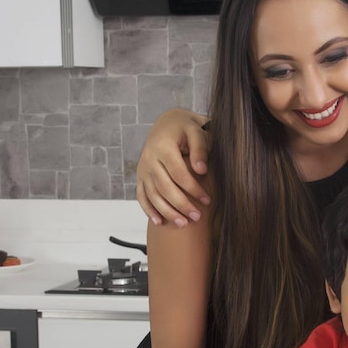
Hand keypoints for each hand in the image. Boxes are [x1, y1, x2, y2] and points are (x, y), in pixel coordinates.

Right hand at [135, 108, 212, 226]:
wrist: (166, 123)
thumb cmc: (185, 128)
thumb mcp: (195, 130)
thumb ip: (200, 148)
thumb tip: (201, 170)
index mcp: (163, 147)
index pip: (178, 173)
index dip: (192, 189)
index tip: (207, 200)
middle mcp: (149, 159)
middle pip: (164, 187)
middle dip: (180, 204)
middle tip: (197, 217)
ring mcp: (143, 169)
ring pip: (152, 194)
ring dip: (166, 211)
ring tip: (183, 224)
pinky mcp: (140, 176)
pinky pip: (141, 195)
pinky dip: (148, 210)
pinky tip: (159, 222)